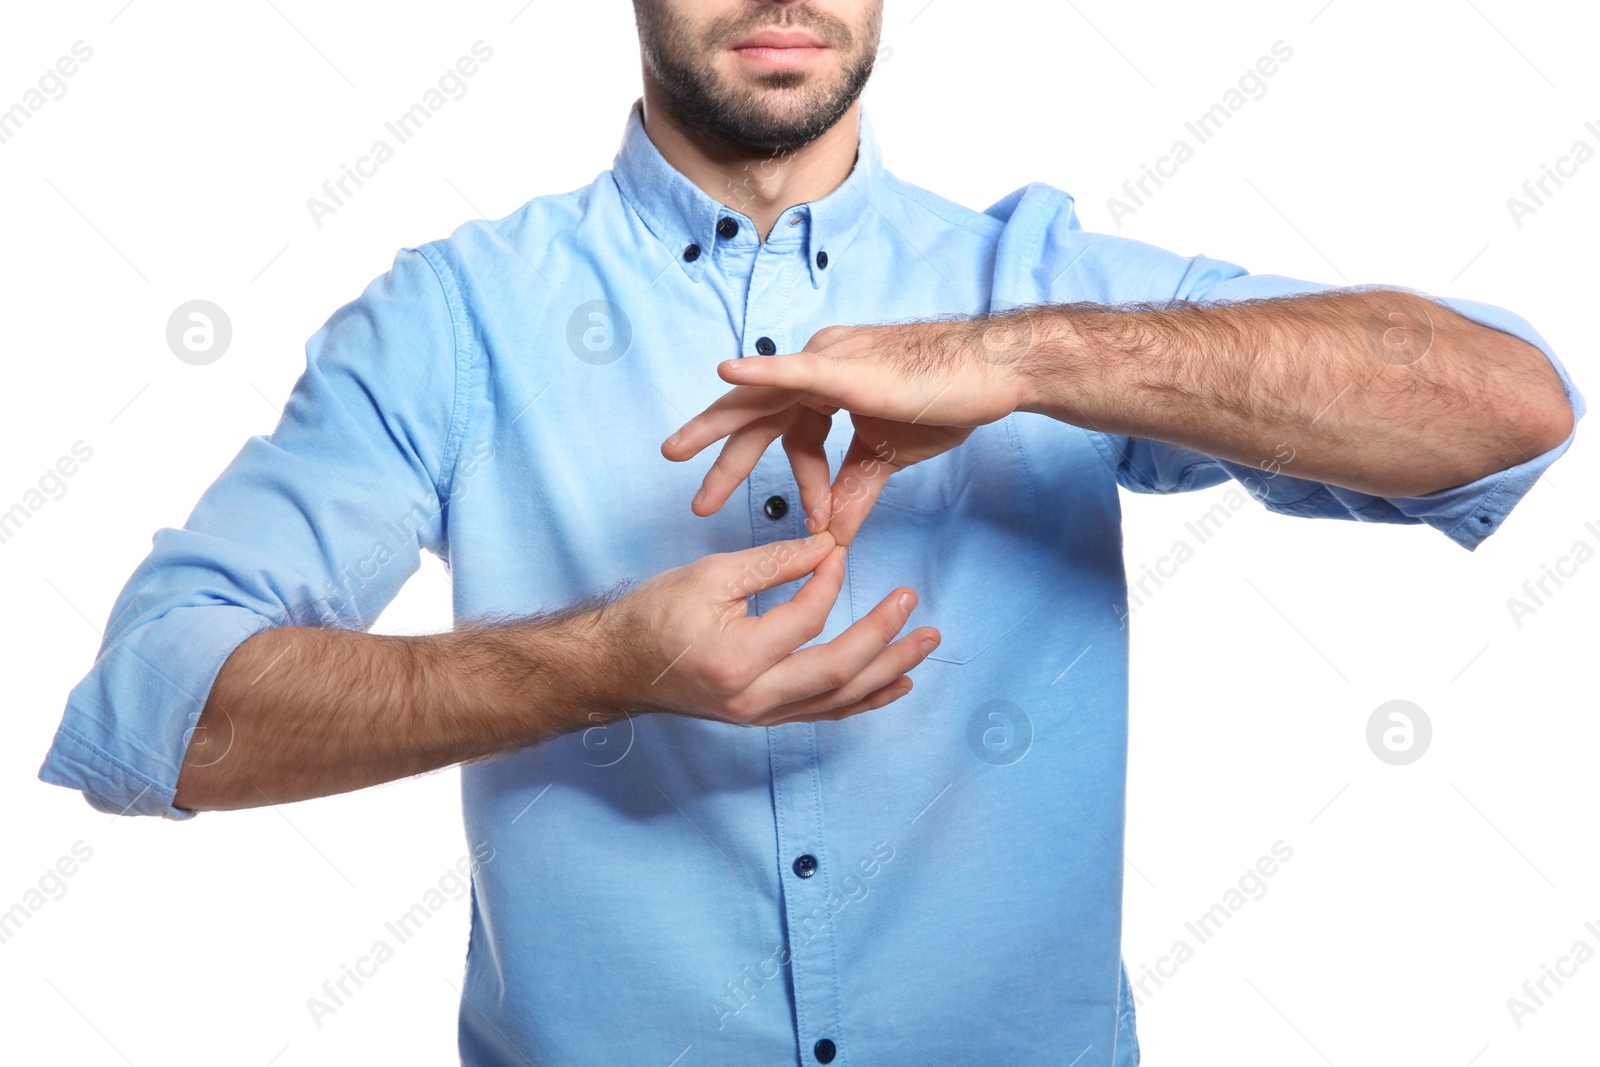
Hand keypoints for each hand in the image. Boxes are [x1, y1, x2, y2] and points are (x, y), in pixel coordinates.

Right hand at [607, 530, 940, 725]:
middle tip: (912, 600)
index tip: (836, 550)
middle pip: (840, 670)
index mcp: (738, 659)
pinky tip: (896, 683)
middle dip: (884, 636)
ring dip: (889, 669)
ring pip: (841, 698)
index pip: (807, 618)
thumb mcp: (708, 576)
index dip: (829, 579)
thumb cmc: (653, 617)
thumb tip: (827, 547)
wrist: (616, 668)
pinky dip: (866, 698)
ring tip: (926, 643)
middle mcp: (755, 698)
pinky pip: (826, 712)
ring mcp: (763, 716)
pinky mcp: (765, 720)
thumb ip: (772, 563)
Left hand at [661, 317, 1036, 543]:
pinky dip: (760, 374)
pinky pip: (794, 372)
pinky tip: (727, 372)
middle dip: (720, 453)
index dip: (804, 485)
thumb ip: (854, 491)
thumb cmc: (946, 401)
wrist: (992, 375)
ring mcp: (829, 362)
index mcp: (828, 388)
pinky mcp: (846, 367)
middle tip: (688, 488)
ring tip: (678, 452)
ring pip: (760, 398)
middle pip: (757, 416)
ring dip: (718, 429)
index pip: (792, 436)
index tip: (819, 524)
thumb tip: (833, 537)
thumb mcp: (889, 457)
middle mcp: (819, 368)